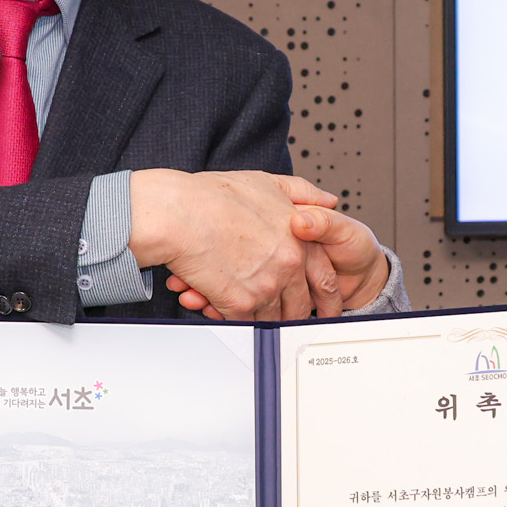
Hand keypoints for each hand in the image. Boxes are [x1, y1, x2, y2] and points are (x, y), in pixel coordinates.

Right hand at [170, 203, 387, 318]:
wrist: (178, 213)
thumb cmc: (213, 197)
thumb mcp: (267, 183)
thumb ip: (303, 193)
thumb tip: (328, 200)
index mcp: (299, 239)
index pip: (325, 277)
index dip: (326, 295)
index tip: (324, 306)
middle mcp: (288, 265)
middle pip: (301, 305)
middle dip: (296, 315)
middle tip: (289, 321)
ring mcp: (266, 286)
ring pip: (275, 318)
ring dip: (264, 319)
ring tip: (252, 314)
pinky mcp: (241, 303)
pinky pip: (247, 323)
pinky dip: (237, 321)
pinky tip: (227, 311)